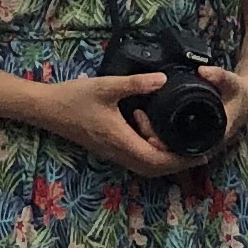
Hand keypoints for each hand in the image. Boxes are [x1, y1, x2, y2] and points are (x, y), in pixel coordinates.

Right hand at [33, 72, 205, 179]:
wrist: (47, 109)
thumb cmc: (74, 98)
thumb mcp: (107, 86)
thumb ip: (136, 84)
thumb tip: (163, 79)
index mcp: (122, 141)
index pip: (157, 160)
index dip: (181, 160)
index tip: (200, 153)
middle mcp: (119, 153)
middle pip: (154, 168)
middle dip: (177, 161)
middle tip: (196, 147)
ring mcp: (112, 153)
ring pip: (144, 164)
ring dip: (162, 155)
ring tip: (172, 134)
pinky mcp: (108, 148)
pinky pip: (135, 157)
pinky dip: (148, 148)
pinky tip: (147, 126)